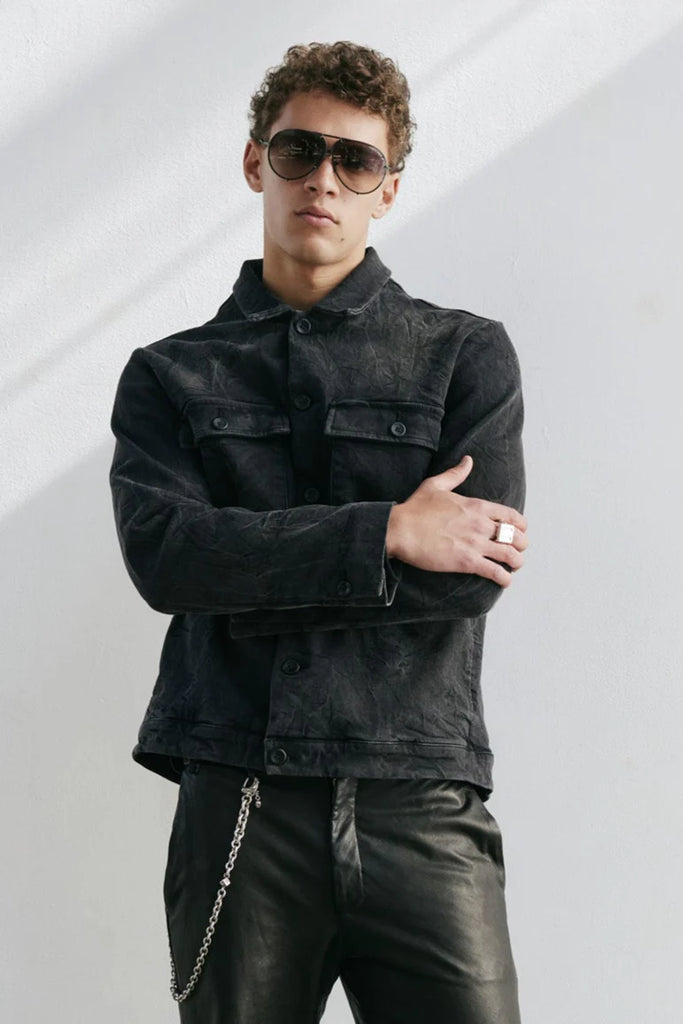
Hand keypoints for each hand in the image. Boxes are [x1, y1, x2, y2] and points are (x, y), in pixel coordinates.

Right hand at [385, 455, 527, 586]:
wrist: (399, 530)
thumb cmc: (415, 509)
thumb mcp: (436, 484)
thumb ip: (456, 473)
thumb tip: (468, 460)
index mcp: (477, 506)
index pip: (512, 516)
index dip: (521, 525)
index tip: (520, 531)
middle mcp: (481, 524)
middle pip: (516, 536)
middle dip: (521, 545)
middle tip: (517, 551)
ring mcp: (475, 544)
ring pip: (510, 556)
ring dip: (516, 563)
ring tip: (513, 567)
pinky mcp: (467, 562)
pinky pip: (495, 572)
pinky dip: (504, 578)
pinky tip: (504, 581)